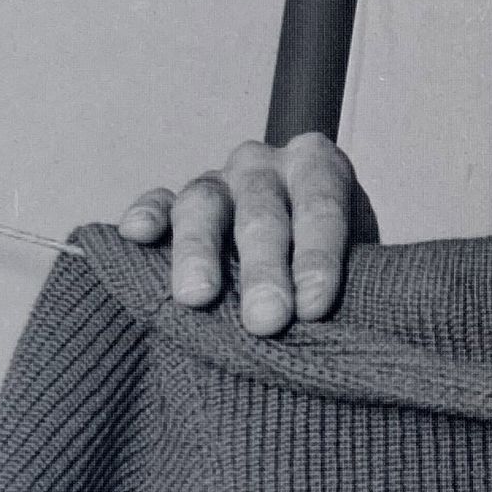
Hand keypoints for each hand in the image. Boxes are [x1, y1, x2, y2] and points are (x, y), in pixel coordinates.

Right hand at [117, 133, 371, 332]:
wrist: (297, 261)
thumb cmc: (330, 268)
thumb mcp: (355, 265)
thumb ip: (347, 282)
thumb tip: (330, 326)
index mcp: (320, 167)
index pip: (321, 207)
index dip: (318, 258)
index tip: (314, 307)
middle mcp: (265, 165)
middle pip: (262, 212)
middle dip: (264, 268)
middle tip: (266, 321)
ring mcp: (219, 180)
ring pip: (204, 205)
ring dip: (200, 252)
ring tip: (197, 297)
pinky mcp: (176, 202)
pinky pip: (158, 203)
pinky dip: (147, 215)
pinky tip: (136, 234)